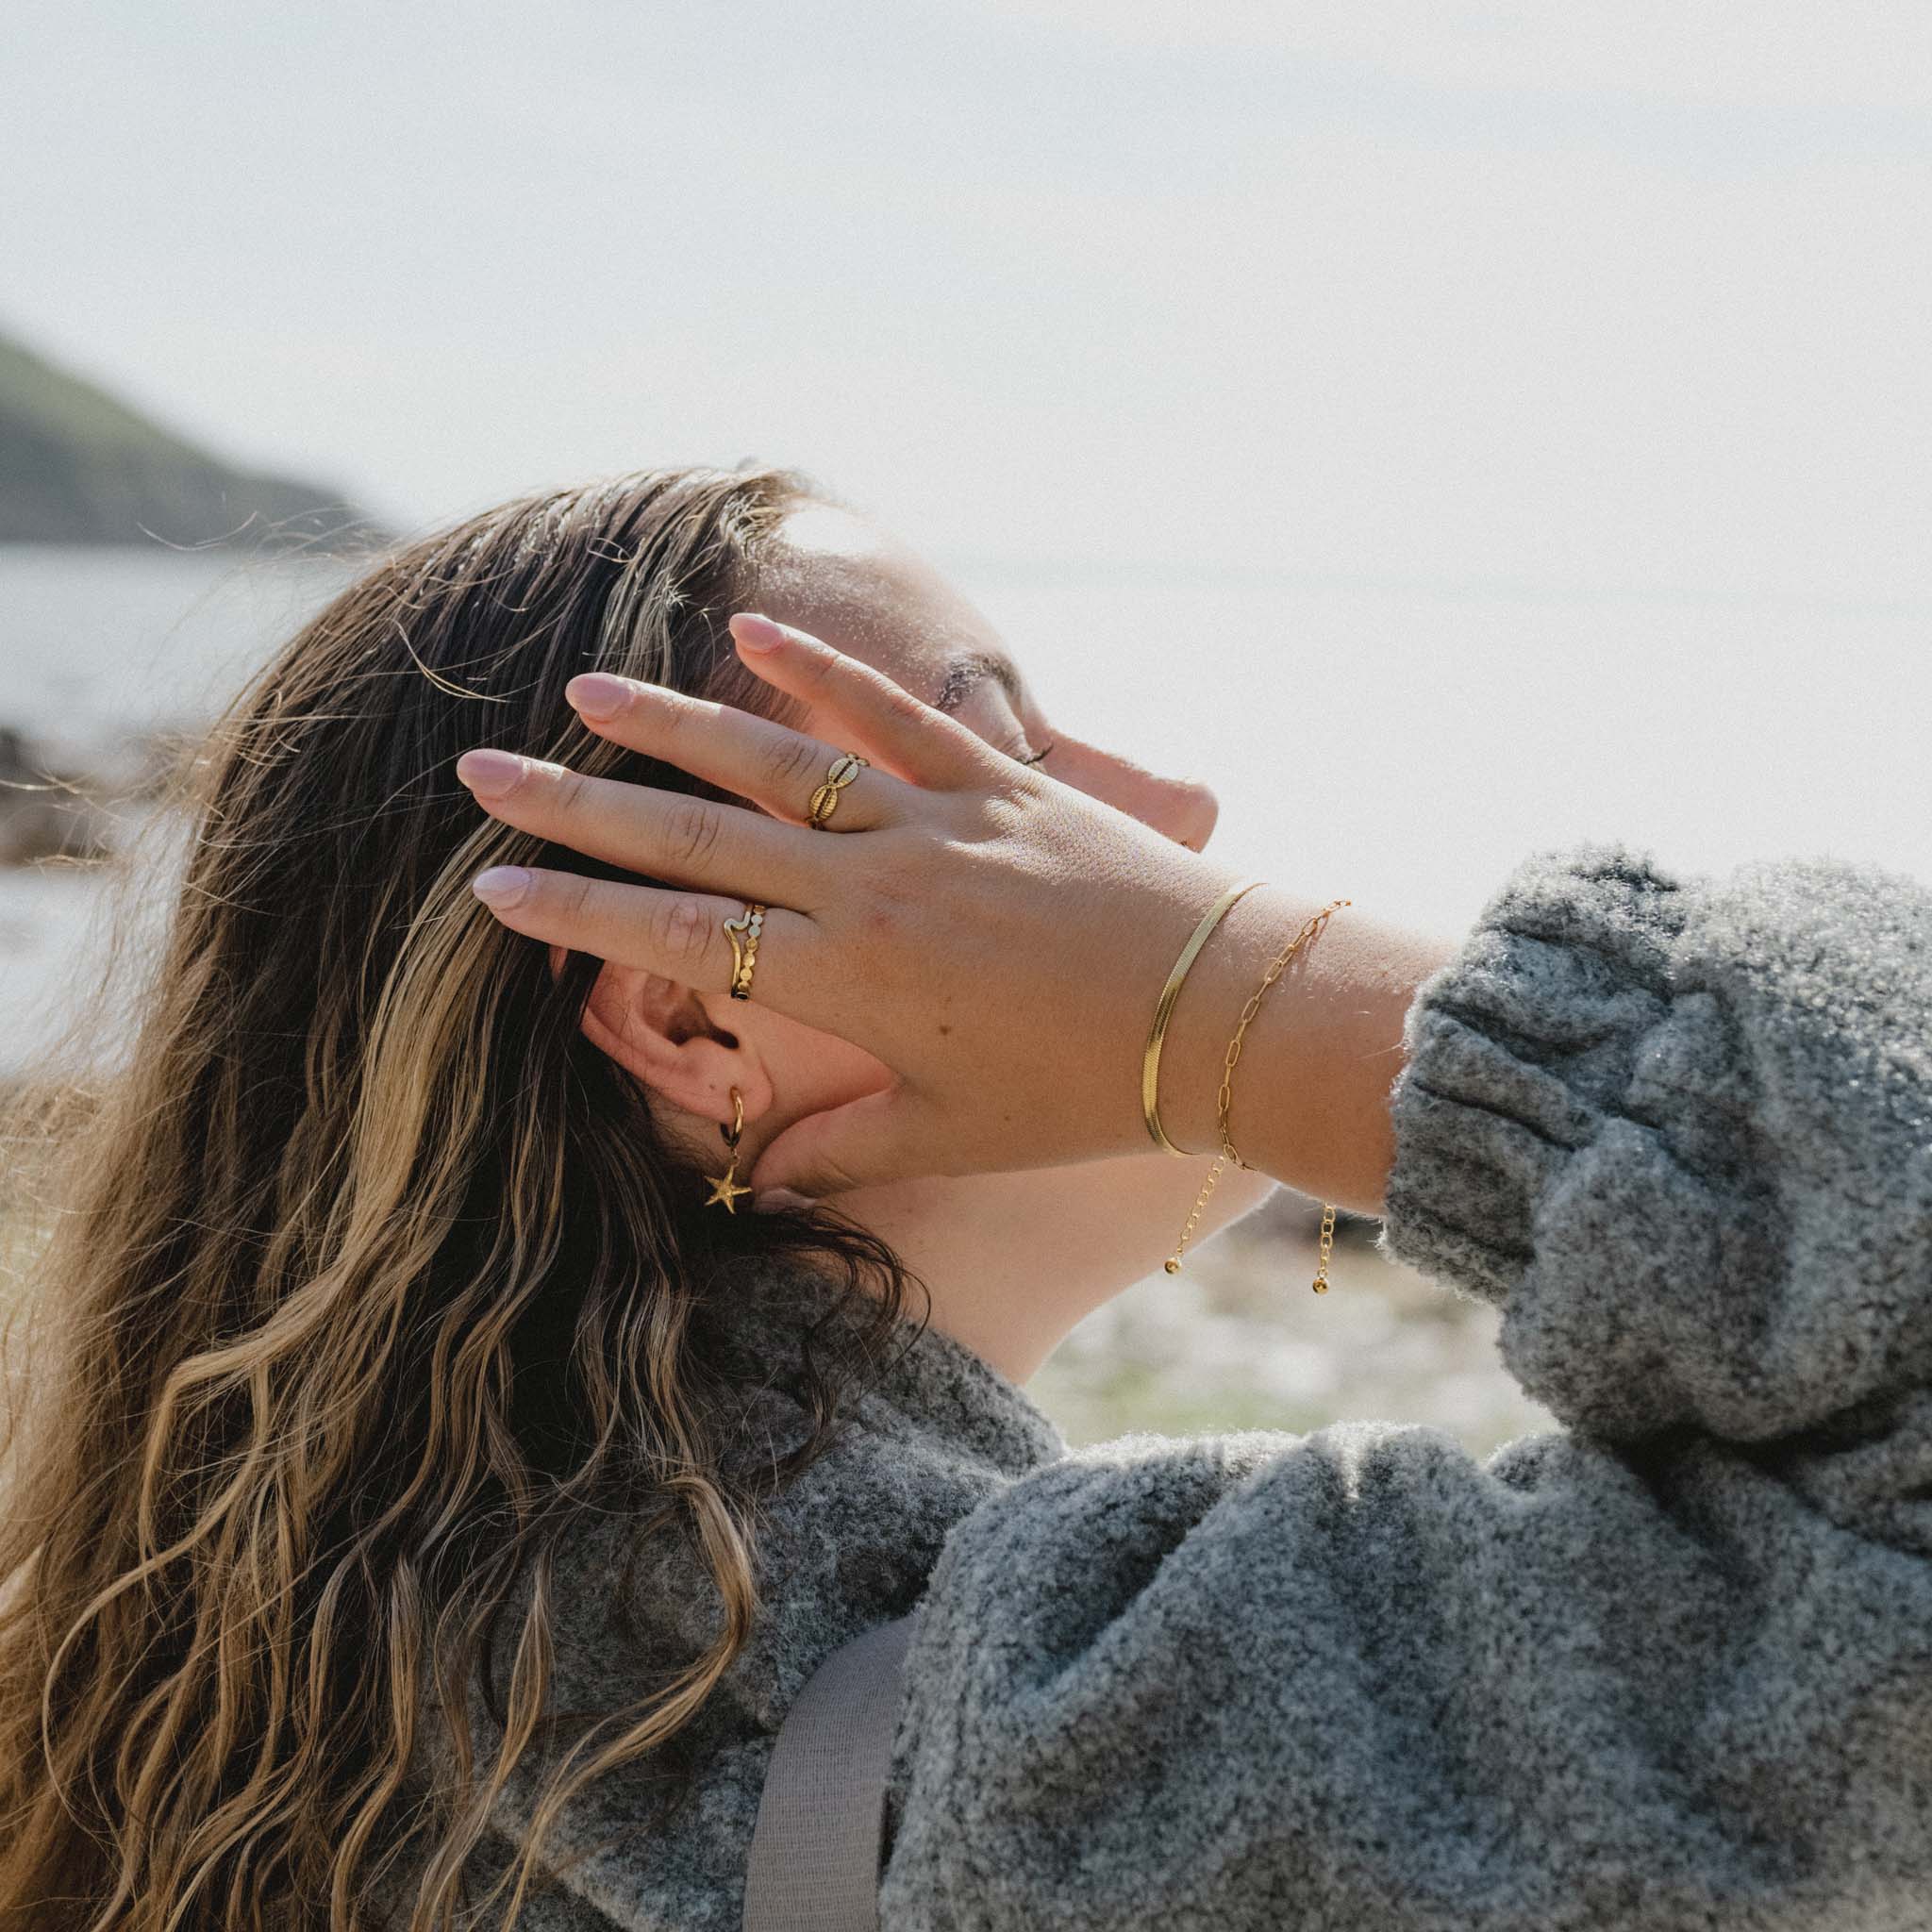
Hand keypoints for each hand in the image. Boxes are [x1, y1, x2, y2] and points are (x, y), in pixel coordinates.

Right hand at [454, 614, 1248, 1197]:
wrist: (1225, 1016)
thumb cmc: (1089, 1093)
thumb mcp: (953, 1135)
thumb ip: (840, 1148)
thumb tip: (755, 1173)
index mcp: (847, 982)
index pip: (679, 942)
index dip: (579, 918)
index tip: (493, 893)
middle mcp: (868, 889)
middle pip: (695, 839)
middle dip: (580, 807)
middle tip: (484, 773)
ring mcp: (933, 823)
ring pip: (776, 760)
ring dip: (675, 723)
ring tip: (588, 691)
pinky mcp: (1000, 781)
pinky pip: (895, 715)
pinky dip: (825, 671)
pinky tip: (751, 632)